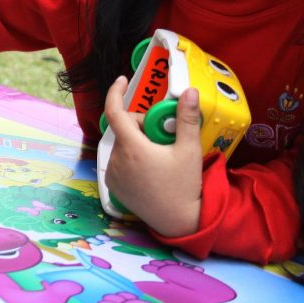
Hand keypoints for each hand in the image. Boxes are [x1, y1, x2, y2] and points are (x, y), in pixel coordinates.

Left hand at [102, 76, 202, 235]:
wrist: (178, 222)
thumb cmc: (184, 186)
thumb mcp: (189, 150)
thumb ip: (187, 118)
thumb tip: (189, 92)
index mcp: (132, 148)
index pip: (114, 111)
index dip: (116, 92)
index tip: (123, 80)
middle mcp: (117, 160)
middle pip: (125, 128)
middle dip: (143, 125)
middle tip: (165, 138)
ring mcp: (113, 174)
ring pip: (123, 143)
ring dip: (138, 141)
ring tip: (160, 156)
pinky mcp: (113, 185)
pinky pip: (120, 159)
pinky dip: (132, 156)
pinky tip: (150, 168)